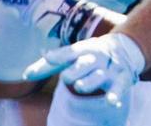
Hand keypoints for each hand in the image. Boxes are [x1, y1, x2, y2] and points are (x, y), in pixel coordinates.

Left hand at [23, 33, 145, 106]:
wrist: (124, 48)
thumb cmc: (88, 56)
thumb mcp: (72, 56)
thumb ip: (49, 65)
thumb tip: (26, 75)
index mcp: (81, 50)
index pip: (68, 52)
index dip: (58, 56)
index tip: (47, 57)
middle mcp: (95, 57)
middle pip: (83, 64)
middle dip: (75, 72)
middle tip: (67, 78)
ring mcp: (109, 68)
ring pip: (98, 76)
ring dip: (89, 82)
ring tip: (80, 87)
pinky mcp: (122, 78)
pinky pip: (119, 87)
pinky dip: (115, 95)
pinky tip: (111, 102)